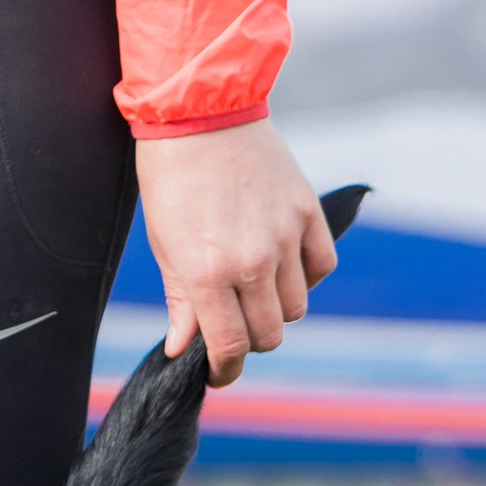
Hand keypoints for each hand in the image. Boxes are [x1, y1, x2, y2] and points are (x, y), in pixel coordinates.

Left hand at [133, 120, 336, 386]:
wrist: (199, 113)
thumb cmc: (170, 178)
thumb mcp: (164, 243)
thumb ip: (181, 300)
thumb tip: (184, 347)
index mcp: (207, 272)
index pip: (229, 345)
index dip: (224, 369)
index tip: (218, 372)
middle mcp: (252, 261)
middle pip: (269, 334)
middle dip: (248, 339)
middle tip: (231, 325)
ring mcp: (285, 237)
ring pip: (296, 306)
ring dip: (275, 308)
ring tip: (252, 286)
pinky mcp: (308, 213)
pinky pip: (322, 268)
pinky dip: (306, 275)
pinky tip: (282, 263)